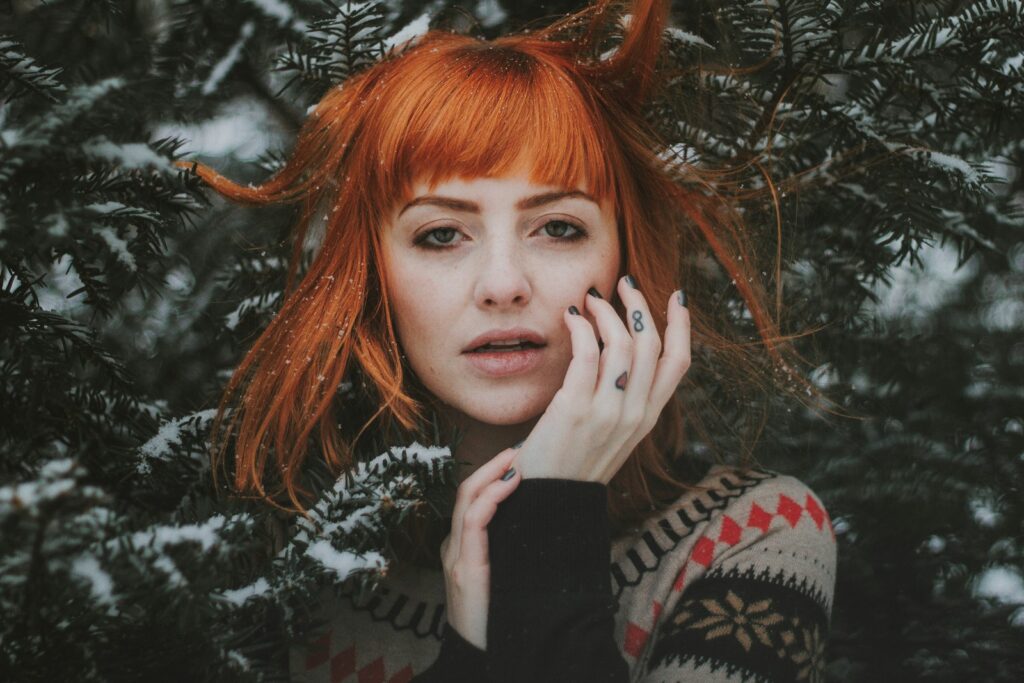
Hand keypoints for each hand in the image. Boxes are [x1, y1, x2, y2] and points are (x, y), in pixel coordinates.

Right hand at [439, 445, 520, 649]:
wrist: (484, 661)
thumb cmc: (503, 622)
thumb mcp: (510, 579)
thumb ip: (517, 552)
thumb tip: (550, 526)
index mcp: (464, 549)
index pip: (472, 500)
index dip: (492, 475)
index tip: (518, 459)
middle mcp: (455, 548)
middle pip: (466, 491)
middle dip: (492, 465)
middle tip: (520, 447)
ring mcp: (456, 557)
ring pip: (467, 499)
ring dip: (493, 473)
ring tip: (517, 457)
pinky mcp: (464, 569)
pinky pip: (473, 521)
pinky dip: (492, 497)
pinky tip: (512, 484)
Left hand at [513, 277, 690, 483]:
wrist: (550, 499)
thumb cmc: (574, 459)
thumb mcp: (613, 431)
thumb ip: (624, 396)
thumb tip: (622, 350)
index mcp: (648, 417)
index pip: (680, 363)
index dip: (682, 325)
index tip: (677, 295)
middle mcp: (635, 413)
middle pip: (651, 344)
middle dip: (639, 305)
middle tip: (623, 284)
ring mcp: (608, 411)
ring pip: (622, 343)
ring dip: (606, 311)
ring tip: (589, 299)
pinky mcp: (576, 409)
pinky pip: (587, 353)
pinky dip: (581, 327)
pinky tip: (570, 317)